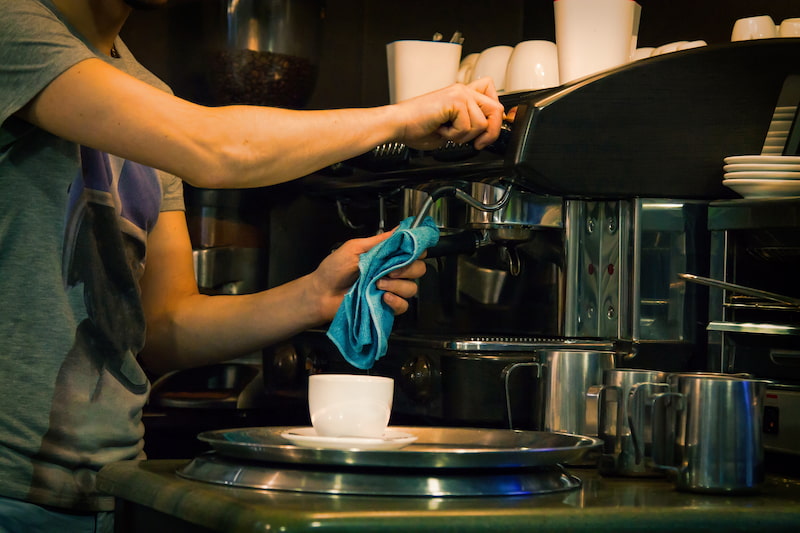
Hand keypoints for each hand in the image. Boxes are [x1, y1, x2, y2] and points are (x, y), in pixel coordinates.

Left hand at [311, 230, 427, 319]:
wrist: (322, 293)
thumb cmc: (334, 269)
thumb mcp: (355, 248)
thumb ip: (379, 241)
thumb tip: (399, 229)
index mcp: (386, 256)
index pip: (414, 251)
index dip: (417, 250)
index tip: (411, 251)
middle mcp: (392, 272)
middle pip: (419, 269)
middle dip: (408, 269)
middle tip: (389, 270)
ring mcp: (391, 290)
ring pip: (412, 288)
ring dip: (397, 285)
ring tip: (378, 284)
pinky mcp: (387, 307)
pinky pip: (403, 305)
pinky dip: (396, 301)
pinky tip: (383, 298)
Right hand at [393, 78, 504, 150]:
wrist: (398, 125)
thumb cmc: (416, 127)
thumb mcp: (450, 128)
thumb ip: (468, 125)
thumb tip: (484, 134)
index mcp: (462, 94)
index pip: (493, 96)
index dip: (496, 117)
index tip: (487, 134)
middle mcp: (463, 90)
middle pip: (496, 109)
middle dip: (490, 132)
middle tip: (476, 143)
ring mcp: (460, 93)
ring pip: (482, 122)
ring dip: (465, 135)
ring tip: (447, 132)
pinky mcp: (454, 100)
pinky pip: (468, 125)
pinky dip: (455, 135)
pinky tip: (441, 129)